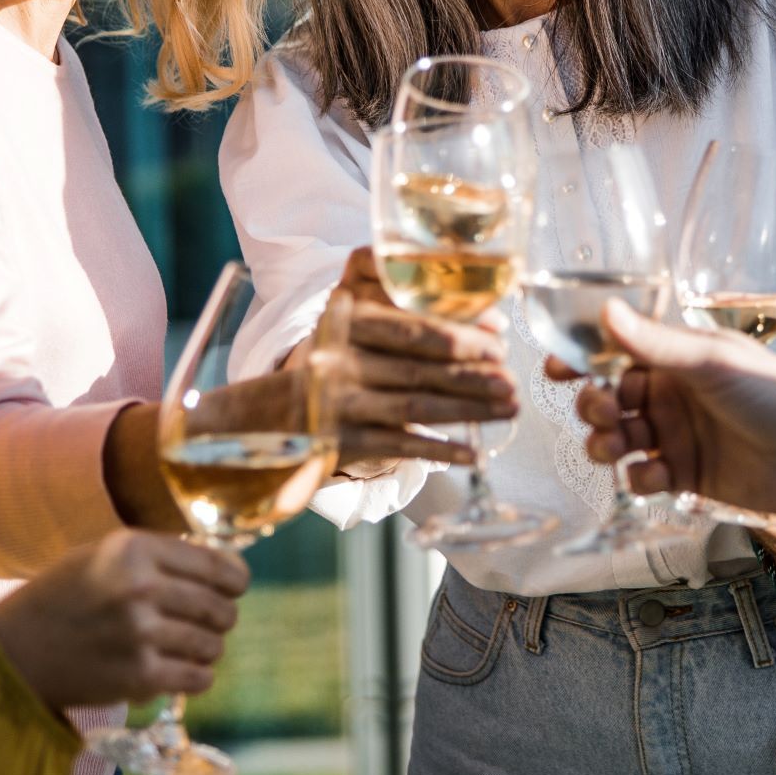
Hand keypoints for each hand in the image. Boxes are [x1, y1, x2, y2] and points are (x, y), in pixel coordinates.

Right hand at [0, 529, 248, 712]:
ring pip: (212, 644)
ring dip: (208, 649)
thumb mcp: (105, 555)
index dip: (235, 580)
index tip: (236, 588)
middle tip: (211, 622)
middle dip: (222, 617)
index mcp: (135, 549)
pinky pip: (197, 678)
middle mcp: (141, 587)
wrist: (14, 651)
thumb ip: (161, 556)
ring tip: (189, 648)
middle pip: (219, 607)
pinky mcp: (138, 675)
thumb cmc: (63, 597)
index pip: (216, 565)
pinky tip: (182, 671)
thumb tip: (227, 568)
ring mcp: (140, 633)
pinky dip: (197, 677)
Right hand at [293, 250, 515, 477]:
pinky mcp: (341, 441)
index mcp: (346, 322)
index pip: (413, 329)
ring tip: (508, 412)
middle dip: (474, 377)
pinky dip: (439, 451)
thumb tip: (476, 328)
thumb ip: (394, 319)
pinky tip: (472, 455)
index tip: (500, 344)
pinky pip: (400, 446)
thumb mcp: (346, 329)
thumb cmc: (324, 369)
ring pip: (416, 406)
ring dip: (469, 411)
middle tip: (513, 382)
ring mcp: (339, 403)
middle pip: (420, 368)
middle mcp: (341, 360)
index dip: (461, 337)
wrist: (261, 417)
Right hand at [568, 302, 775, 512]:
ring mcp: (678, 436)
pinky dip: (640, 479)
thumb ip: (654, 343)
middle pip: (608, 399)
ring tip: (614, 446)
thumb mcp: (711, 362)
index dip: (581, 360)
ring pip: (617, 440)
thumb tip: (605, 311)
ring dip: (605, 443)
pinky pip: (643, 478)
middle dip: (593, 405)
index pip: (615, 353)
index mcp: (677, 357)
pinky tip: (656, 475)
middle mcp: (672, 395)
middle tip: (603, 411)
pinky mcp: (687, 476)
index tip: (556, 368)